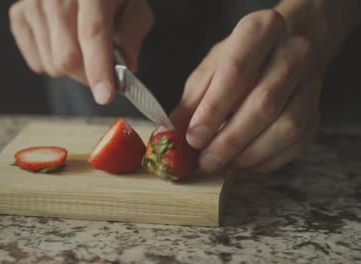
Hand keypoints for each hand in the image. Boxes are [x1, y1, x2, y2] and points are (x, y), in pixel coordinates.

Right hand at [8, 0, 152, 104]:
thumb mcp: (133, 8)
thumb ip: (131, 35)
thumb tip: (126, 66)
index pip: (92, 32)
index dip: (99, 67)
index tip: (105, 96)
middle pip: (68, 57)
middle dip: (88, 75)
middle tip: (100, 68)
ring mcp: (34, 3)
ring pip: (52, 65)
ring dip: (72, 69)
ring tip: (80, 46)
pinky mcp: (18, 14)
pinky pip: (37, 63)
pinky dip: (54, 63)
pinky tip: (61, 42)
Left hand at [171, 10, 321, 172]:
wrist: (281, 55)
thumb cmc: (239, 62)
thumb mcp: (209, 71)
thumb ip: (191, 103)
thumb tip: (171, 136)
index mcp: (261, 31)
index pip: (236, 72)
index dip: (213, 110)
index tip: (194, 138)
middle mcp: (293, 52)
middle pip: (264, 103)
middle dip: (230, 140)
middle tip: (206, 161)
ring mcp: (311, 84)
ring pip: (286, 128)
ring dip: (249, 154)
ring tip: (221, 164)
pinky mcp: (316, 112)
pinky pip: (295, 144)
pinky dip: (265, 160)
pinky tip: (242, 162)